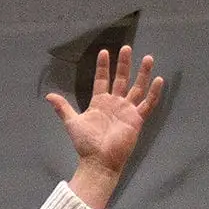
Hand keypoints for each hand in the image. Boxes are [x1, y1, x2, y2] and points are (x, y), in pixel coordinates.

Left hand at [48, 45, 161, 208]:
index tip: (104, 52)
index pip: (102, 79)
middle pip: (121, 79)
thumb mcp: (72, 122)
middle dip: (124, 64)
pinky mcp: (137, 119)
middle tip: (127, 47)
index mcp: (100, 102)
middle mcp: (115, 103)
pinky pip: (148, 104)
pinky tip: (159, 80)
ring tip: (148, 58)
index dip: (103, 67)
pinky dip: (154, 93)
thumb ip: (63, 108)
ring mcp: (127, 110)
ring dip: (142, 73)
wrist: (98, 160)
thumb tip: (48, 96)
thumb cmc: (86, 143)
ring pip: (137, 87)